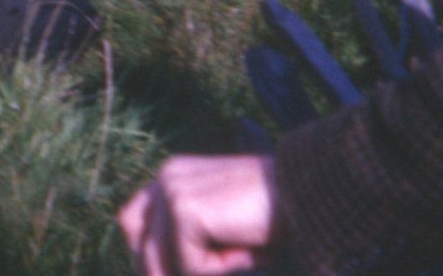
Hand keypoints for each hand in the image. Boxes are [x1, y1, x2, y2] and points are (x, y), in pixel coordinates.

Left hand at [118, 155, 276, 275]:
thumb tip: (162, 273)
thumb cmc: (273, 216)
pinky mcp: (185, 208)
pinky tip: (248, 251)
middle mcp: (167, 177)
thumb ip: (192, 240)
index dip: (148, 255)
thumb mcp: (222, 228)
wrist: (307, 193)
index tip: (167, 274)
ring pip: (158, 257)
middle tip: (201, 272)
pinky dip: (220, 270)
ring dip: (196, 271)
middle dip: (155, 268)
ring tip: (242, 256)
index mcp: (173, 176)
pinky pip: (190, 264)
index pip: (136, 221)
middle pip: (136, 236)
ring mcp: (172, 189)